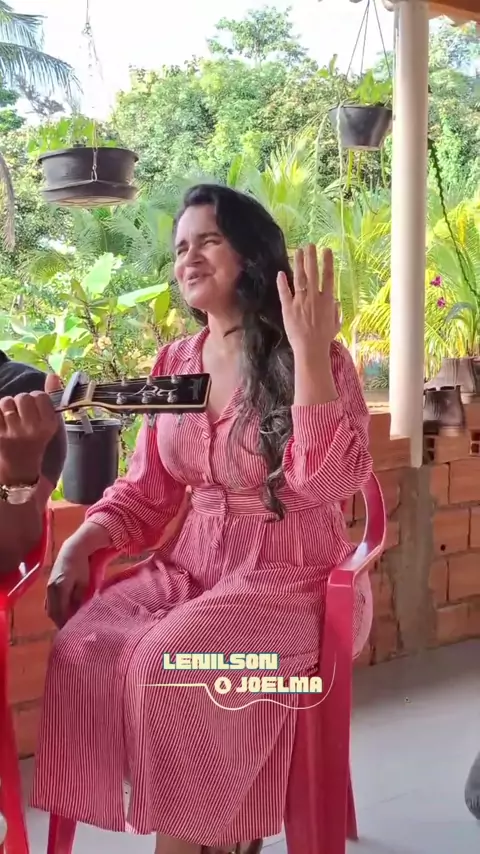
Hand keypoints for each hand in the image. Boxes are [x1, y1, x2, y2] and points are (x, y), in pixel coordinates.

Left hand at [0, 373, 62, 484]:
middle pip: (23, 397)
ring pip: (6, 402)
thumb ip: (52, 397)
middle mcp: (32, 429)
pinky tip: (2, 421)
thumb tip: (53, 375)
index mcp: (48, 425)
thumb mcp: (50, 422)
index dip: (36, 398)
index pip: (40, 396)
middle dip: (20, 401)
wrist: (20, 466)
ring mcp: (13, 433)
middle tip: (21, 412)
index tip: (35, 407)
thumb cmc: (36, 439)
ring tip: (10, 416)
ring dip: (7, 405)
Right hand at [46, 540, 90, 628]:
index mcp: (59, 589)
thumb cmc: (82, 566)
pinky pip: (49, 603)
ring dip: (57, 617)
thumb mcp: (84, 584)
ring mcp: (48, 588)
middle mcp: (50, 590)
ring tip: (68, 623)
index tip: (73, 632)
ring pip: (50, 609)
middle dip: (61, 623)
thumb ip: (79, 600)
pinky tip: (64, 612)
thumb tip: (77, 615)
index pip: (60, 613)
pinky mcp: (49, 586)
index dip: (66, 624)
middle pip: (53, 613)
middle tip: (70, 630)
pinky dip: (56, 609)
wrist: (73, 550)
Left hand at [277, 245, 340, 359]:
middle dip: (312, 257)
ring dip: (299, 263)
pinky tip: (281, 273)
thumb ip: (335, 311)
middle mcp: (314, 297)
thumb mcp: (336, 324)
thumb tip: (335, 301)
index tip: (327, 250)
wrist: (311, 349)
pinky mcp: (288, 308)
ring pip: (300, 278)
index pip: (328, 276)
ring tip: (298, 251)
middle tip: (310, 244)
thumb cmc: (325, 338)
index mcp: (327, 300)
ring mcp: (300, 301)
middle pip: (313, 272)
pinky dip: (283, 282)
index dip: (327, 262)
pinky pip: (285, 292)